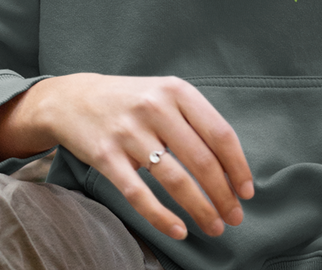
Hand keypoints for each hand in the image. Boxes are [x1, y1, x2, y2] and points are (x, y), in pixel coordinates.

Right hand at [0, 73, 253, 240]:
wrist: (74, 99)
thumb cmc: (131, 100)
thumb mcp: (165, 94)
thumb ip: (195, 121)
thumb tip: (230, 167)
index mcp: (177, 90)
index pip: (220, 133)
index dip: (237, 166)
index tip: (247, 192)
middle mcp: (156, 107)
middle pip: (202, 160)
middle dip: (223, 195)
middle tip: (234, 218)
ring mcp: (129, 131)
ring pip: (175, 180)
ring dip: (200, 209)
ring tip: (214, 226)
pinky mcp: (106, 155)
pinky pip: (139, 194)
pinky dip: (162, 217)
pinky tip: (179, 230)